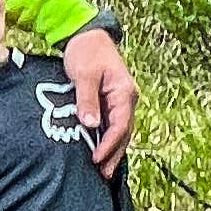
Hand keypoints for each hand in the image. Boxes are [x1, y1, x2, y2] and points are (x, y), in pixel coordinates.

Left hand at [65, 21, 136, 170]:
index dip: (109, 144)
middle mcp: (126, 99)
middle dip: (114, 154)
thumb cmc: (86, 52)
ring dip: (112, 149)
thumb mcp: (84, 75)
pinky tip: (100, 150)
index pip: (121, 125)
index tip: (97, 159)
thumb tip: (91, 124)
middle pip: (123, 132)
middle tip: (103, 175)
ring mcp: (120, 100)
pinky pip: (112, 124)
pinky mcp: (111, 101)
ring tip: (103, 169)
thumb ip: (87, 99)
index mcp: (124, 92)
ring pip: (119, 130)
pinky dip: (107, 138)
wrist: (86, 35)